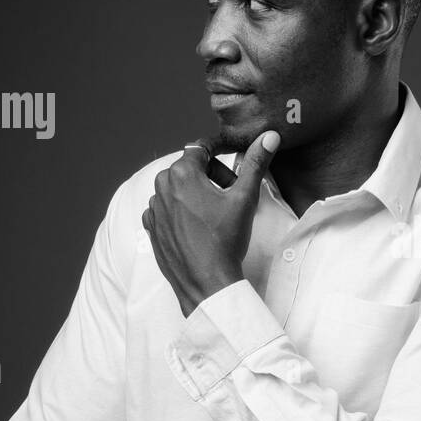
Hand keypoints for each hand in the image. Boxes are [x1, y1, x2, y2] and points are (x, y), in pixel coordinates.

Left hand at [142, 130, 279, 317]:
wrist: (206, 283)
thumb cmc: (225, 240)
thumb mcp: (245, 198)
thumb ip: (255, 163)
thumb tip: (269, 137)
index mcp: (181, 173)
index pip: (202, 150)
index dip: (221, 160)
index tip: (232, 173)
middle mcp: (160, 187)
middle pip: (189, 170)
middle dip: (210, 179)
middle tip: (230, 199)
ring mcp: (153, 209)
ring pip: (178, 190)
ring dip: (196, 196)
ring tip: (215, 218)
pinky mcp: (151, 228)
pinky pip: (167, 210)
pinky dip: (182, 213)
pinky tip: (199, 229)